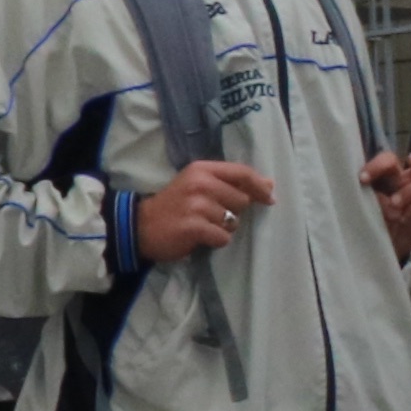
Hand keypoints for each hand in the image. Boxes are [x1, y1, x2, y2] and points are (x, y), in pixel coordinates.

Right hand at [132, 158, 275, 261]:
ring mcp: (196, 205)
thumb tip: (269, 185)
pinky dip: (216, 240)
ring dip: (223, 227)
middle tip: (213, 215)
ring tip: (203, 226)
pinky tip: (201, 237)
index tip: (269, 198)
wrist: (141, 226)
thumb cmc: (173, 204)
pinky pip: (223, 237)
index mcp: (201, 169)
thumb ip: (230, 183)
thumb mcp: (197, 184)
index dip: (260, 187)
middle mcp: (200, 184)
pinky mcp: (193, 227)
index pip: (242, 173)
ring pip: (233, 221)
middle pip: (241, 200)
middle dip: (234, 211)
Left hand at [366, 147, 410, 258]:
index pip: (393, 159)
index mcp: (393, 173)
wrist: (372, 239)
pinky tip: (401, 217)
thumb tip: (364, 180)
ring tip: (393, 203)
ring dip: (409, 191)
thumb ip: (366, 185)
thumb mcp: (363, 196)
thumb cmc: (368, 212)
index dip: (380, 164)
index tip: (363, 178)